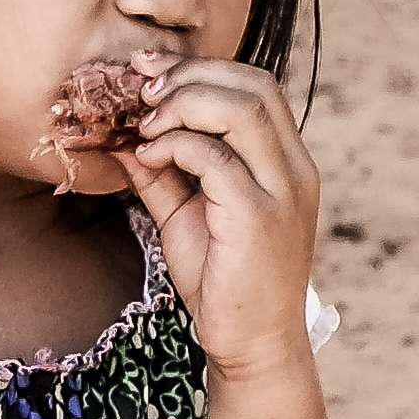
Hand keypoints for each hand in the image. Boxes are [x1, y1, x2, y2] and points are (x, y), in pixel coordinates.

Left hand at [119, 58, 321, 386]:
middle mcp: (295, 171)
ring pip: (241, 109)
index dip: (202, 70)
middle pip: (254, 86)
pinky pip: (216, 158)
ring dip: (183, 103)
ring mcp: (282, 192)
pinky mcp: (259, 218)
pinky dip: (175, 145)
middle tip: (141, 89)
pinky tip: (148, 156)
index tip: (150, 73)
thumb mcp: (186, 217)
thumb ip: (162, 173)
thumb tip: (123, 135)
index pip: (257, 88)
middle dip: (191, 76)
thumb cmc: (224, 285)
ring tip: (145, 123)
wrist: (252, 348)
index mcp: (287, 164)